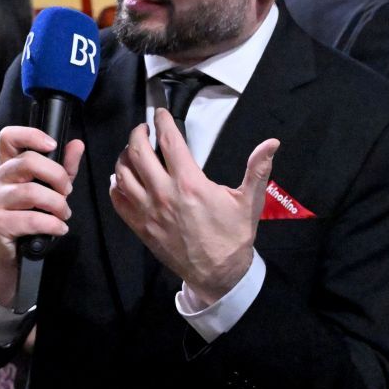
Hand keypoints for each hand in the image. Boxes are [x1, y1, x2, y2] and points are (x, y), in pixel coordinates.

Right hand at [0, 124, 85, 306]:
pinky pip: (31, 219)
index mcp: (7, 166)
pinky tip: (59, 229)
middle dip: (57, 177)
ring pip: (32, 192)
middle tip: (66, 193)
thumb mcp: (48, 191)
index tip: (52, 145)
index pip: (8, 137)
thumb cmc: (28, 219)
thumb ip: (63, 168)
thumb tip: (77, 144)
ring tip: (63, 215)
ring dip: (57, 205)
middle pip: (27, 162)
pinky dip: (52, 225)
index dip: (31, 135)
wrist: (9, 257)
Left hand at [111, 108, 276, 302]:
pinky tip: (121, 179)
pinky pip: (118, 202)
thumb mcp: (249, 201)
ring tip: (131, 151)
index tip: (159, 114)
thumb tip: (272, 143)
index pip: (169, 142)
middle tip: (143, 129)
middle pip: (138, 153)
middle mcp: (164, 195)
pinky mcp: (141, 228)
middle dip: (137, 134)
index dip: (162, 122)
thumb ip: (257, 169)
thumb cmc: (233, 237)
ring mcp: (148, 212)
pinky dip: (116, 186)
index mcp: (190, 184)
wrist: (218, 274)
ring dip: (124, 157)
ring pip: (123, 175)